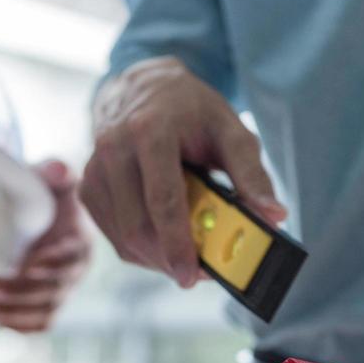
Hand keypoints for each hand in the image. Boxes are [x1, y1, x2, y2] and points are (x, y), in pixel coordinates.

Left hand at [0, 160, 91, 332]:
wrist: (42, 213)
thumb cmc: (46, 193)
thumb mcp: (52, 178)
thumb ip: (56, 172)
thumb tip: (58, 170)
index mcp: (80, 241)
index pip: (71, 259)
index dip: (51, 265)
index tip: (25, 264)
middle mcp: (75, 271)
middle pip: (54, 290)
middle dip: (20, 291)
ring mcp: (62, 290)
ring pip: (45, 311)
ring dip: (11, 311)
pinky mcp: (48, 302)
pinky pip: (39, 323)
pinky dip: (16, 324)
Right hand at [82, 56, 284, 286]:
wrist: (144, 86)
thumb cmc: (193, 112)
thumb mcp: (231, 130)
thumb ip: (252, 174)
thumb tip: (274, 217)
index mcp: (151, 130)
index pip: (163, 199)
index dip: (177, 243)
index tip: (192, 276)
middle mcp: (114, 148)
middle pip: (138, 226)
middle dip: (169, 259)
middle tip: (199, 275)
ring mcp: (95, 168)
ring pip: (124, 238)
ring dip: (157, 259)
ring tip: (187, 257)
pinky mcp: (89, 186)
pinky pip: (114, 235)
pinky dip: (142, 250)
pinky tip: (164, 242)